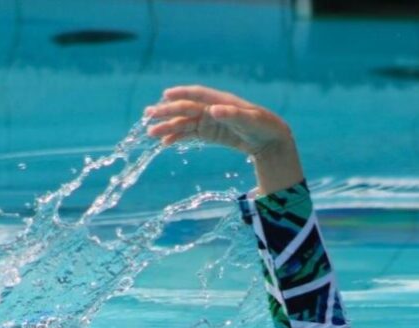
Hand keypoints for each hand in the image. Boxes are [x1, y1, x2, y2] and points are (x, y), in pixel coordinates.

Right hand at [144, 85, 304, 194]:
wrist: (270, 140)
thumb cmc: (263, 126)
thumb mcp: (251, 121)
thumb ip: (233, 115)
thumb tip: (214, 109)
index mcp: (221, 101)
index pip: (197, 95)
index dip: (181, 94)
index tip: (165, 96)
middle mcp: (212, 109)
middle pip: (185, 109)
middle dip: (167, 112)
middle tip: (148, 115)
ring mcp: (209, 122)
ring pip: (184, 123)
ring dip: (168, 127)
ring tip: (151, 133)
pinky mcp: (210, 134)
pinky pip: (190, 134)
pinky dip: (178, 138)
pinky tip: (165, 143)